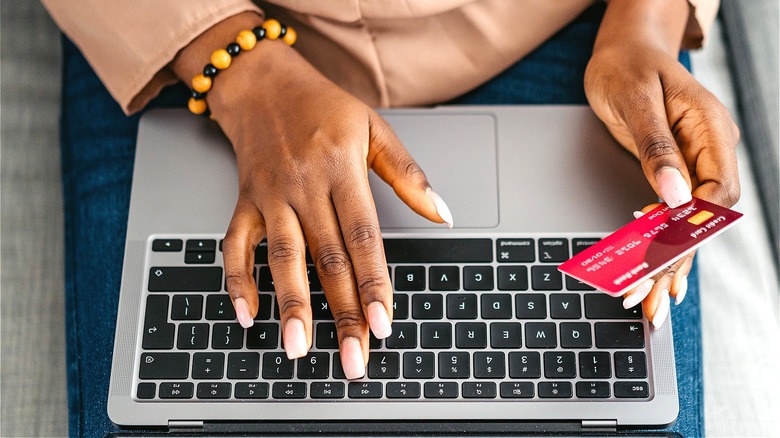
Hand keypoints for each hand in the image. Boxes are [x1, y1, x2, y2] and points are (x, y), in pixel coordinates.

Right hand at [203, 37, 450, 377]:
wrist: (263, 84)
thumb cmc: (323, 107)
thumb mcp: (375, 128)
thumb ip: (408, 174)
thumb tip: (444, 214)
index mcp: (342, 170)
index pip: (363, 237)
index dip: (374, 283)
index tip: (384, 324)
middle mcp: (304, 187)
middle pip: (327, 259)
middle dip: (342, 313)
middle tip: (354, 358)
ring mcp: (270, 197)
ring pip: (281, 258)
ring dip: (291, 305)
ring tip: (299, 349)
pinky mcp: (244, 202)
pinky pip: (234, 245)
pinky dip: (237, 281)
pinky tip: (247, 315)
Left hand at [584, 0, 739, 327]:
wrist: (621, 49)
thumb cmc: (626, 65)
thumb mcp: (634, 101)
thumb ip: (656, 147)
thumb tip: (672, 195)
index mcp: (711, 130)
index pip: (715, 193)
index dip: (689, 227)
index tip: (660, 255)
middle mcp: (710, 150)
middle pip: (704, 218)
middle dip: (678, 260)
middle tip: (648, 298)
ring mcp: (694, 163)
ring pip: (689, 223)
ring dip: (669, 263)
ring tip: (649, 302)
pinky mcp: (673, 171)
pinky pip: (674, 215)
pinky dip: (663, 247)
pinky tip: (659, 277)